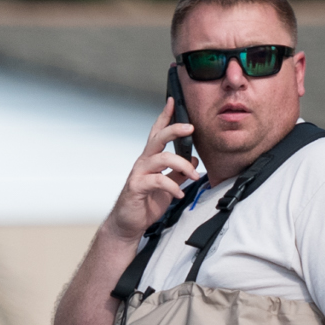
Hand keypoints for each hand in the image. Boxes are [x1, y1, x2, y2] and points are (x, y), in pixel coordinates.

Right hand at [107, 100, 198, 242]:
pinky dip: (173, 187)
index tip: (173, 101)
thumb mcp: (168, 185)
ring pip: (162, 158)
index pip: (157, 132)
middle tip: (191, 128)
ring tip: (195, 177)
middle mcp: (144, 162)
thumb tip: (194, 159)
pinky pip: (158, 181)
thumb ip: (178, 172)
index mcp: (151, 159)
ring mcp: (139, 173)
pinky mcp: (137, 187)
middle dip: (175, 129)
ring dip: (183, 165)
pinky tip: (179, 194)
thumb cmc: (146, 203)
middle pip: (159, 138)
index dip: (165, 116)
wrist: (129, 223)